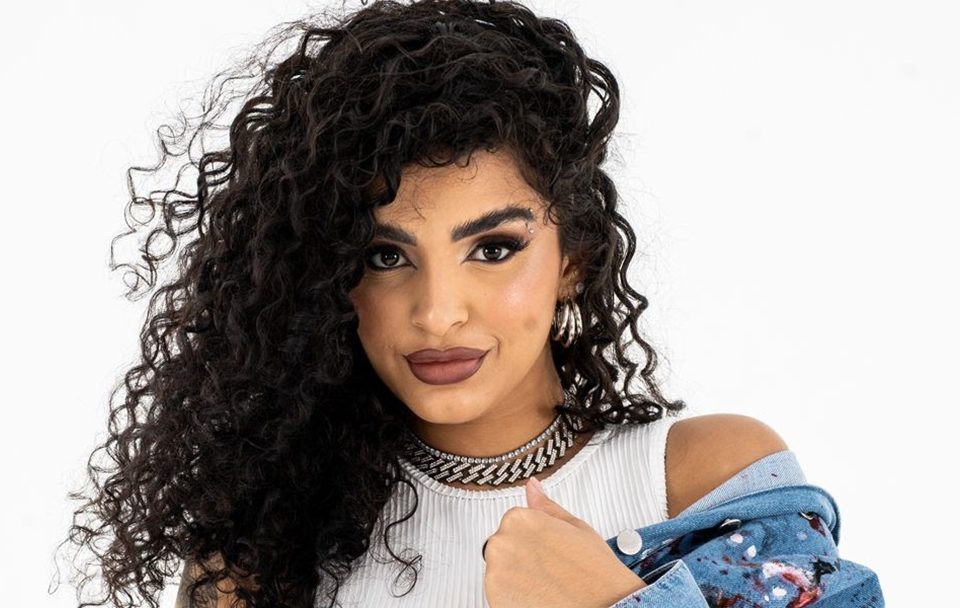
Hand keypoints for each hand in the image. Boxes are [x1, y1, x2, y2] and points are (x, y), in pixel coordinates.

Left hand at [482, 476, 646, 607]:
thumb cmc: (593, 571)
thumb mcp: (575, 527)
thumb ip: (546, 506)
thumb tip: (532, 486)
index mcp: (518, 519)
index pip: (514, 524)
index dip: (536, 539)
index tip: (550, 550)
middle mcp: (501, 544)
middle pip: (504, 547)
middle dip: (523, 557)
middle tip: (551, 569)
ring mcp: (495, 574)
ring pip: (501, 571)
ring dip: (517, 577)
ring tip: (547, 585)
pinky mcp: (494, 600)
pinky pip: (500, 594)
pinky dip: (514, 597)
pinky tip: (539, 598)